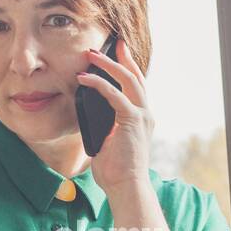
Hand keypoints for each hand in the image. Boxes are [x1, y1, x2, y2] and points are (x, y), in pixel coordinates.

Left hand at [77, 39, 152, 191]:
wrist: (126, 187)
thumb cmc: (116, 171)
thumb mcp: (107, 143)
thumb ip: (103, 127)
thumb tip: (87, 115)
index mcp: (141, 119)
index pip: (137, 87)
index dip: (128, 68)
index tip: (119, 53)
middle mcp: (146, 114)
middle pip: (136, 77)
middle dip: (123, 58)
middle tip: (111, 43)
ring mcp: (142, 116)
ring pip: (128, 80)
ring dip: (109, 65)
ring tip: (92, 55)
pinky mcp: (132, 120)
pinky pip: (114, 94)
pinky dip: (98, 84)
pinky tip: (84, 78)